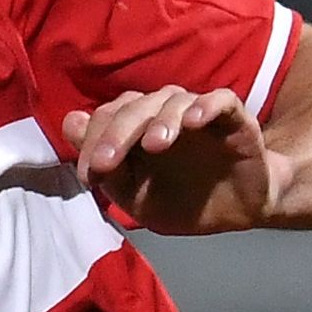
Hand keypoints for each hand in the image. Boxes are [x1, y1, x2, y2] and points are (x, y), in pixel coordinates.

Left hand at [63, 85, 289, 234]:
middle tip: (107, 161)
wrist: (239, 212)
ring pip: (173, 99)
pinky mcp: (234, 117)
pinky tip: (194, 122)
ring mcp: (198, 113)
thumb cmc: (186, 202)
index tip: (91, 173)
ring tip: (155, 145)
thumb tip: (71, 123)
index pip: (107, 117)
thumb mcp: (139, 199)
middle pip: (135, 106)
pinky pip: (220, 100)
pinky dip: (206, 106)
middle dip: (117, 133)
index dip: (93, 140)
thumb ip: (108, 168)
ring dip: (161, 120)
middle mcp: (163, 114)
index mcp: (137, 129)